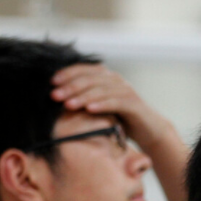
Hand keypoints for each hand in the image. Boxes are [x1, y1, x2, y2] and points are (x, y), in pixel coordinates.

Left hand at [50, 64, 170, 150]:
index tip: (51, 83)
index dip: (67, 74)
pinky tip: (89, 109)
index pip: (83, 70)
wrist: (149, 129)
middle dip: (70, 87)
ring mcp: (126, 91)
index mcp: (106, 77)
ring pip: (100, 90)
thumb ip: (85, 99)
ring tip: (68, 104)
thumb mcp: (101, 106)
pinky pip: (115, 102)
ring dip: (82, 96)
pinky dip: (102, 104)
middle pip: (90, 79)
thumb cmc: (122, 118)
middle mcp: (116, 80)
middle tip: (55, 95)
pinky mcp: (134, 104)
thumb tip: (58, 99)